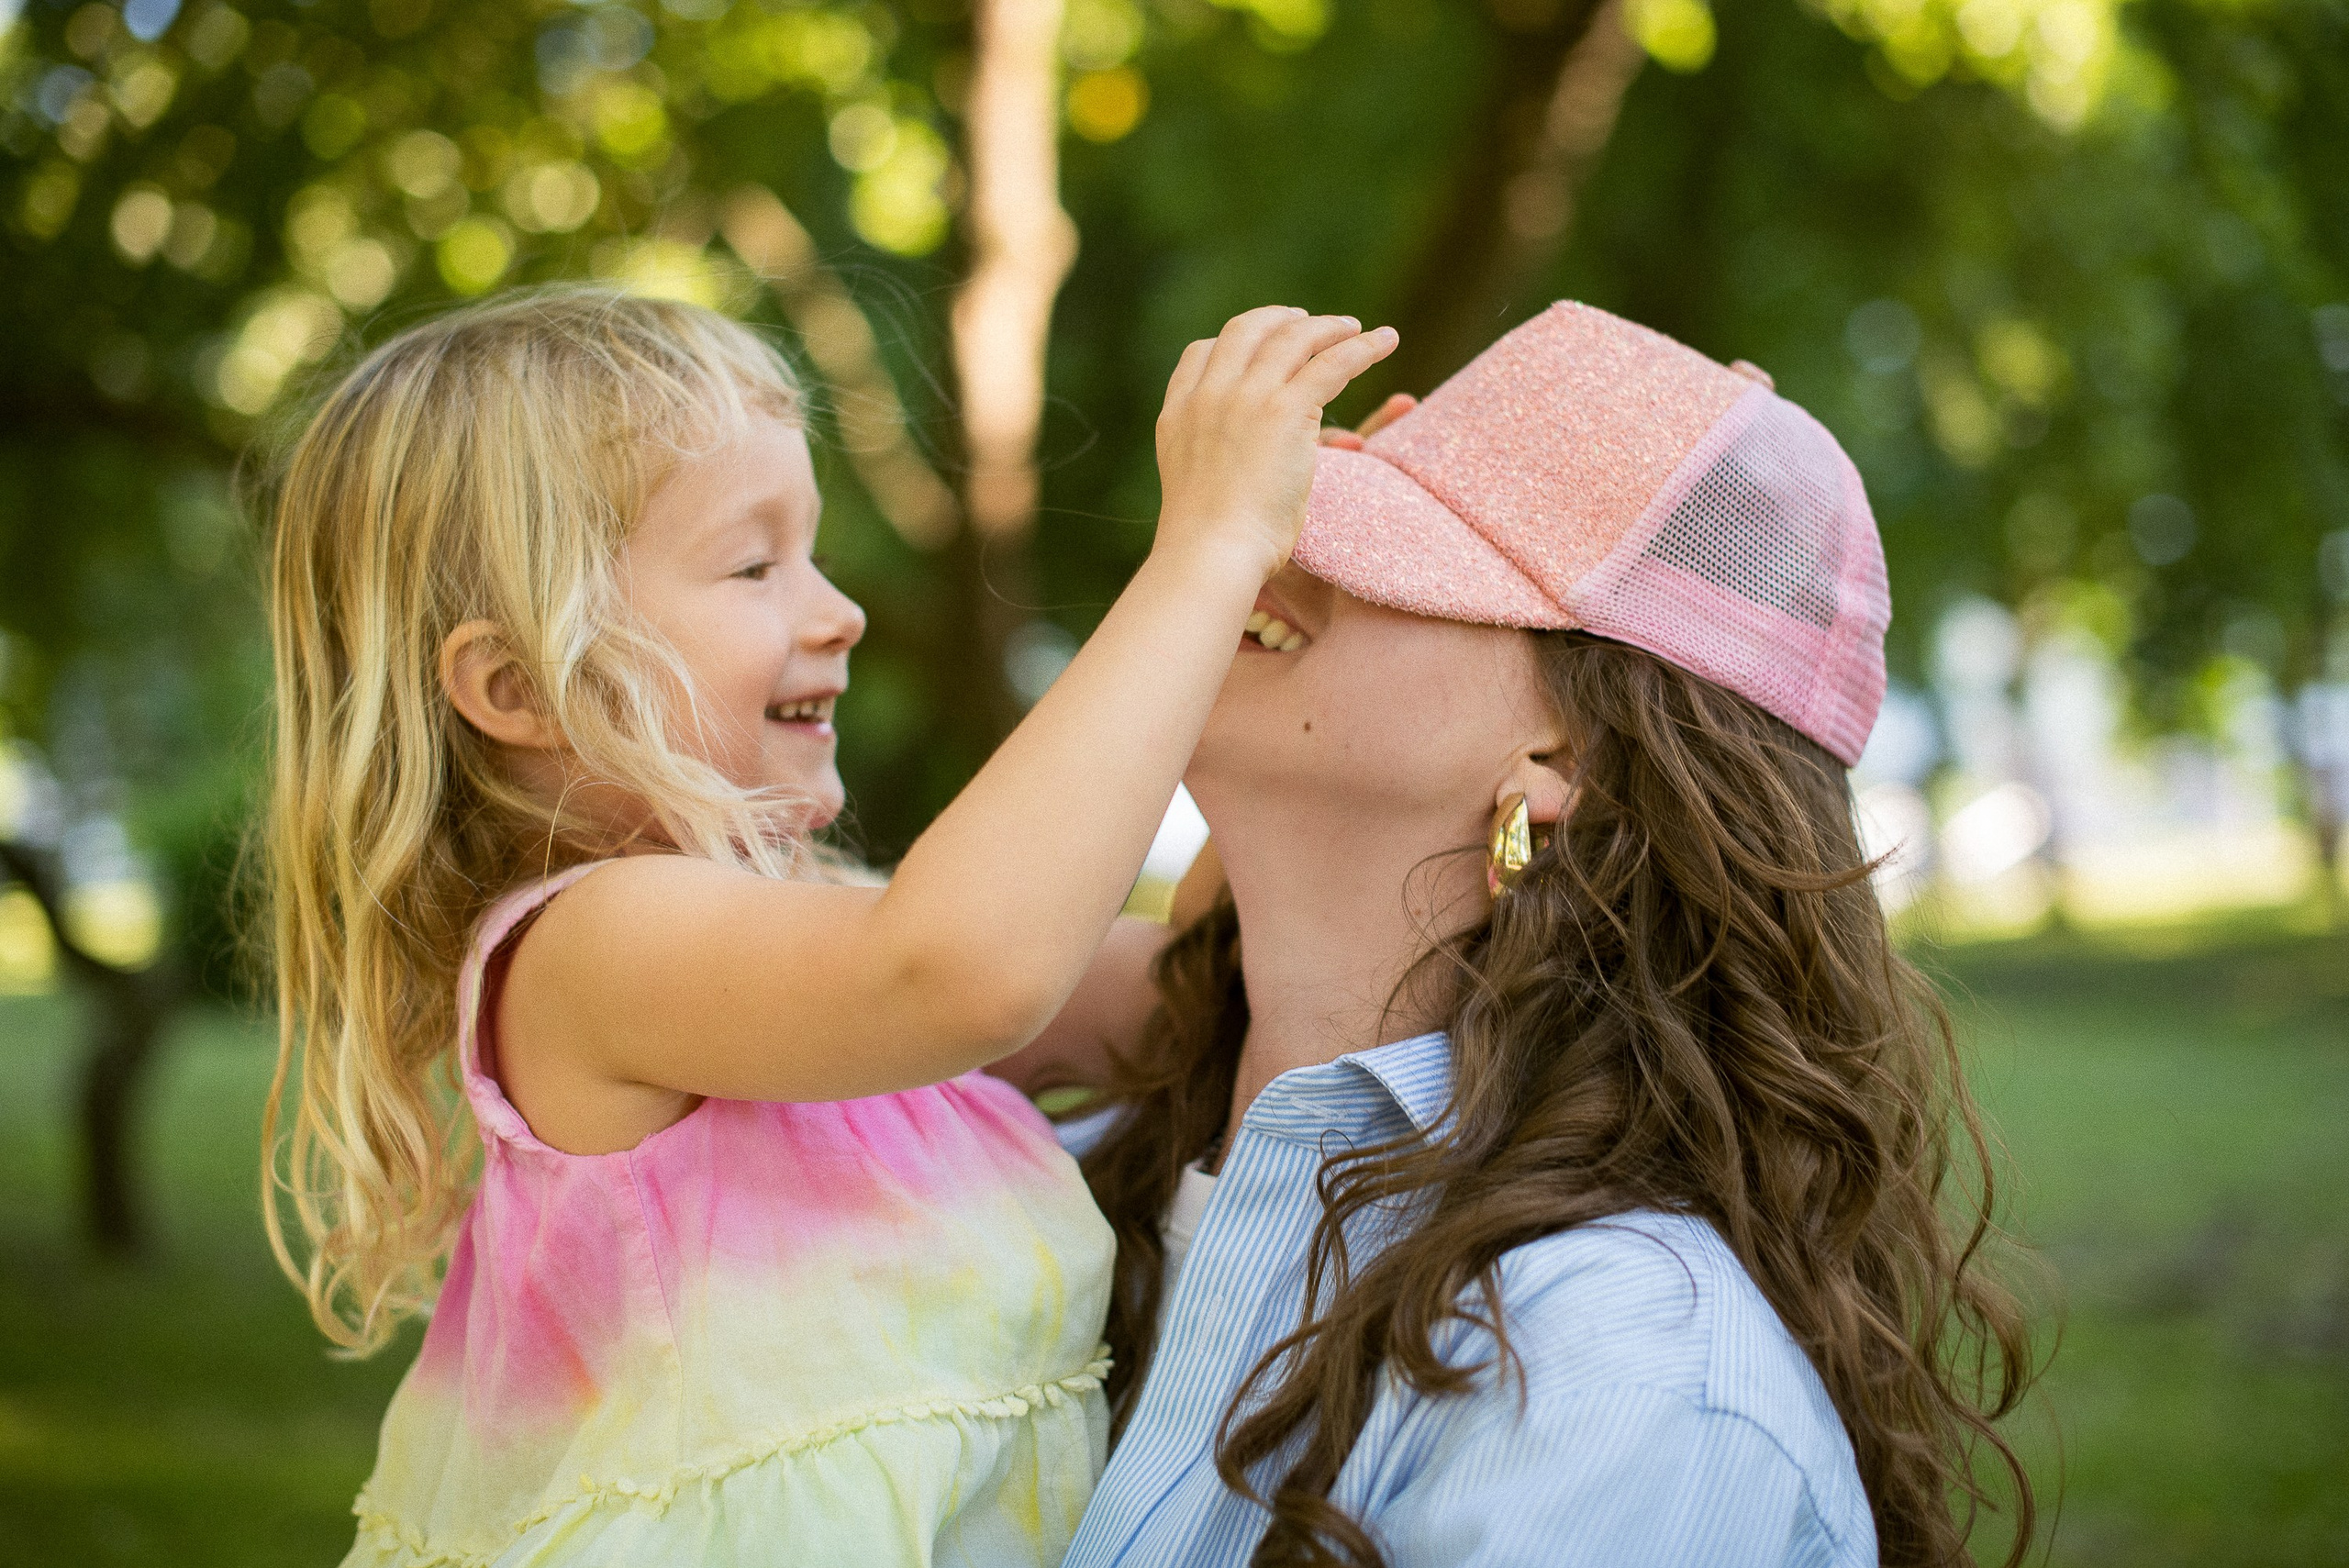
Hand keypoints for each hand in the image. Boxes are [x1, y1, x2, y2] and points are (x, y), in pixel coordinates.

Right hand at [1153, 307, 1398, 582]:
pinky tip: (1385, 342)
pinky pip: (1331, 363)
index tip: (1260, 344)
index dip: (1234, 344)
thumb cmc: (1208, 544)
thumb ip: (1212, 460)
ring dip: (1329, 328)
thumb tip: (1239, 464)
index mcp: (1177, 413)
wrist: (1211, 553)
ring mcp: (1244, 396)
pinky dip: (1362, 348)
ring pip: (1294, 339)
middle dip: (1280, 320)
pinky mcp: (1284, 409)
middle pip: (1246, 331)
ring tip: (1356, 330)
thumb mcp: (1195, 489)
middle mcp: (1208, 394)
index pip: (1200, 354)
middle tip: (1310, 324)